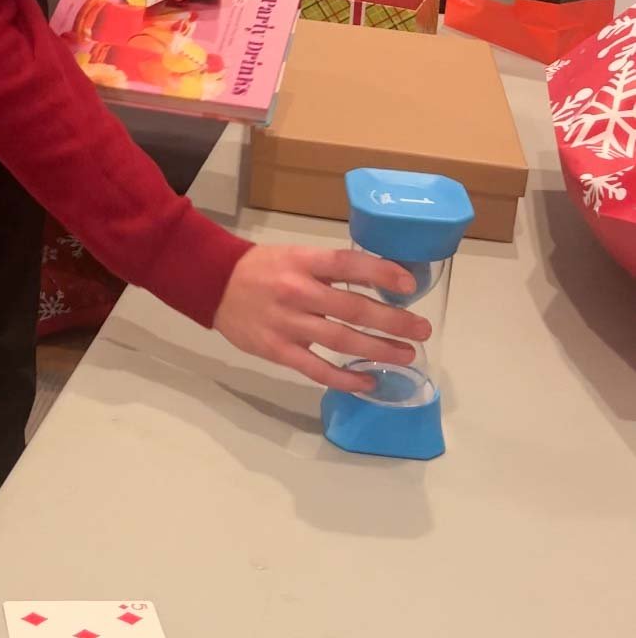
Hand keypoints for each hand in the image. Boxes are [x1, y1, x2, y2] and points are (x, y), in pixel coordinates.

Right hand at [213, 244, 430, 392]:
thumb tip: (378, 282)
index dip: (381, 273)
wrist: (215, 284)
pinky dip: (345, 378)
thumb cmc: (263, 268)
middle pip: (353, 308)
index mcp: (303, 262)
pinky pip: (317, 369)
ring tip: (406, 355)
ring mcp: (288, 324)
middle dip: (393, 321)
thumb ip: (330, 270)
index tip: (410, 284)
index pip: (348, 264)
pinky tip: (369, 381)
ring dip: (378, 350)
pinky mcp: (278, 351)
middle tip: (421, 329)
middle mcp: (298, 292)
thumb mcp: (296, 256)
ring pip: (341, 340)